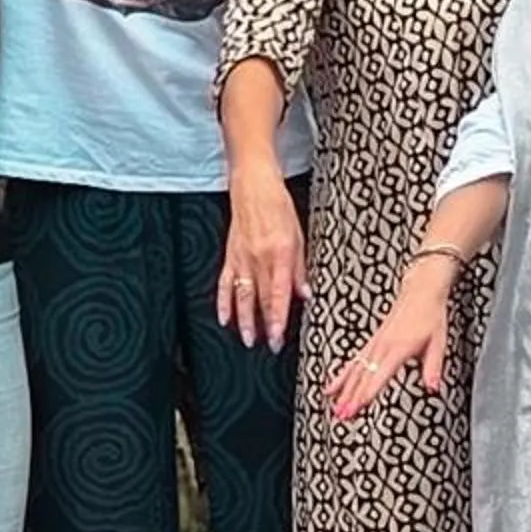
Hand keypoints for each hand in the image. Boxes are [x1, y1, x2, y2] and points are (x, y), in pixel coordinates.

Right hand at [215, 171, 305, 351]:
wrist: (253, 186)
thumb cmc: (278, 206)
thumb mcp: (299, 235)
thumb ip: (301, 268)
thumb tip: (306, 294)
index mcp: (280, 253)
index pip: (278, 293)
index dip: (278, 318)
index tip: (278, 336)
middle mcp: (259, 258)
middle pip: (260, 298)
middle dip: (264, 324)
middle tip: (269, 345)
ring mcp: (241, 258)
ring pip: (241, 296)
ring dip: (244, 320)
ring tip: (248, 339)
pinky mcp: (230, 255)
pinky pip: (225, 283)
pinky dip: (224, 302)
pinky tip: (225, 318)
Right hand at [321, 269, 454, 420]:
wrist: (422, 289)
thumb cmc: (431, 315)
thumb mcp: (439, 342)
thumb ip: (433, 367)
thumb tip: (433, 387)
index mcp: (399, 347)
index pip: (379, 375)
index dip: (367, 393)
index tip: (358, 408)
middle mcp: (383, 345)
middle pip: (363, 376)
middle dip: (351, 397)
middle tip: (342, 416)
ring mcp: (375, 342)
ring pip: (355, 369)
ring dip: (344, 389)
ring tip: (334, 407)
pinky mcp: (373, 340)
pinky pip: (354, 360)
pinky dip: (342, 375)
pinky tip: (332, 387)